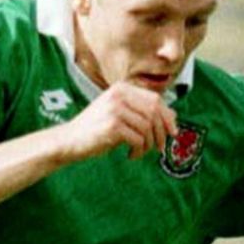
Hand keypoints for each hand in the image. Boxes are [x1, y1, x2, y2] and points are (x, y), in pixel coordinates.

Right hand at [60, 82, 175, 161]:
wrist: (69, 140)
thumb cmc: (96, 129)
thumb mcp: (121, 115)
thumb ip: (142, 112)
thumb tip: (173, 116)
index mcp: (122, 88)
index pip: (155, 99)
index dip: (168, 117)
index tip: (172, 133)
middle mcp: (119, 95)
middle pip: (154, 112)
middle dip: (161, 133)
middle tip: (159, 148)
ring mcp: (115, 109)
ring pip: (148, 128)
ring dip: (148, 145)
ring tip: (139, 152)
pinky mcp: (112, 125)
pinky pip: (139, 140)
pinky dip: (139, 151)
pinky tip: (130, 155)